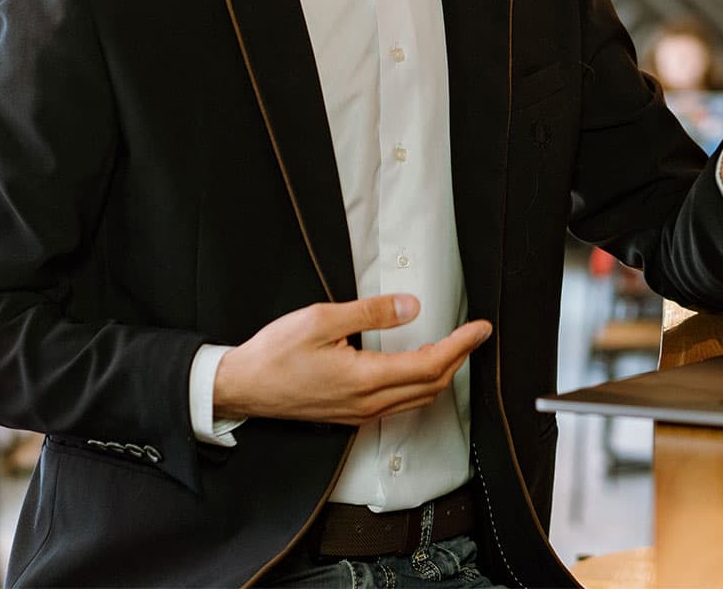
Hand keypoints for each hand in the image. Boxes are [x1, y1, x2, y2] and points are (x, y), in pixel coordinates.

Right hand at [213, 294, 491, 424]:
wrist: (242, 387)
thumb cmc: (275, 353)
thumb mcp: (322, 319)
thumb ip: (371, 313)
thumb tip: (411, 307)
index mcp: (364, 379)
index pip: (430, 364)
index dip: (461, 345)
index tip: (480, 329)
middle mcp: (367, 403)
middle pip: (431, 385)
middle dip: (459, 358)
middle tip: (474, 334)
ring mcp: (359, 413)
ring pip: (417, 398)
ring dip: (441, 373)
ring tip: (453, 346)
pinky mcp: (351, 414)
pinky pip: (399, 404)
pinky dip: (420, 384)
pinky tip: (417, 365)